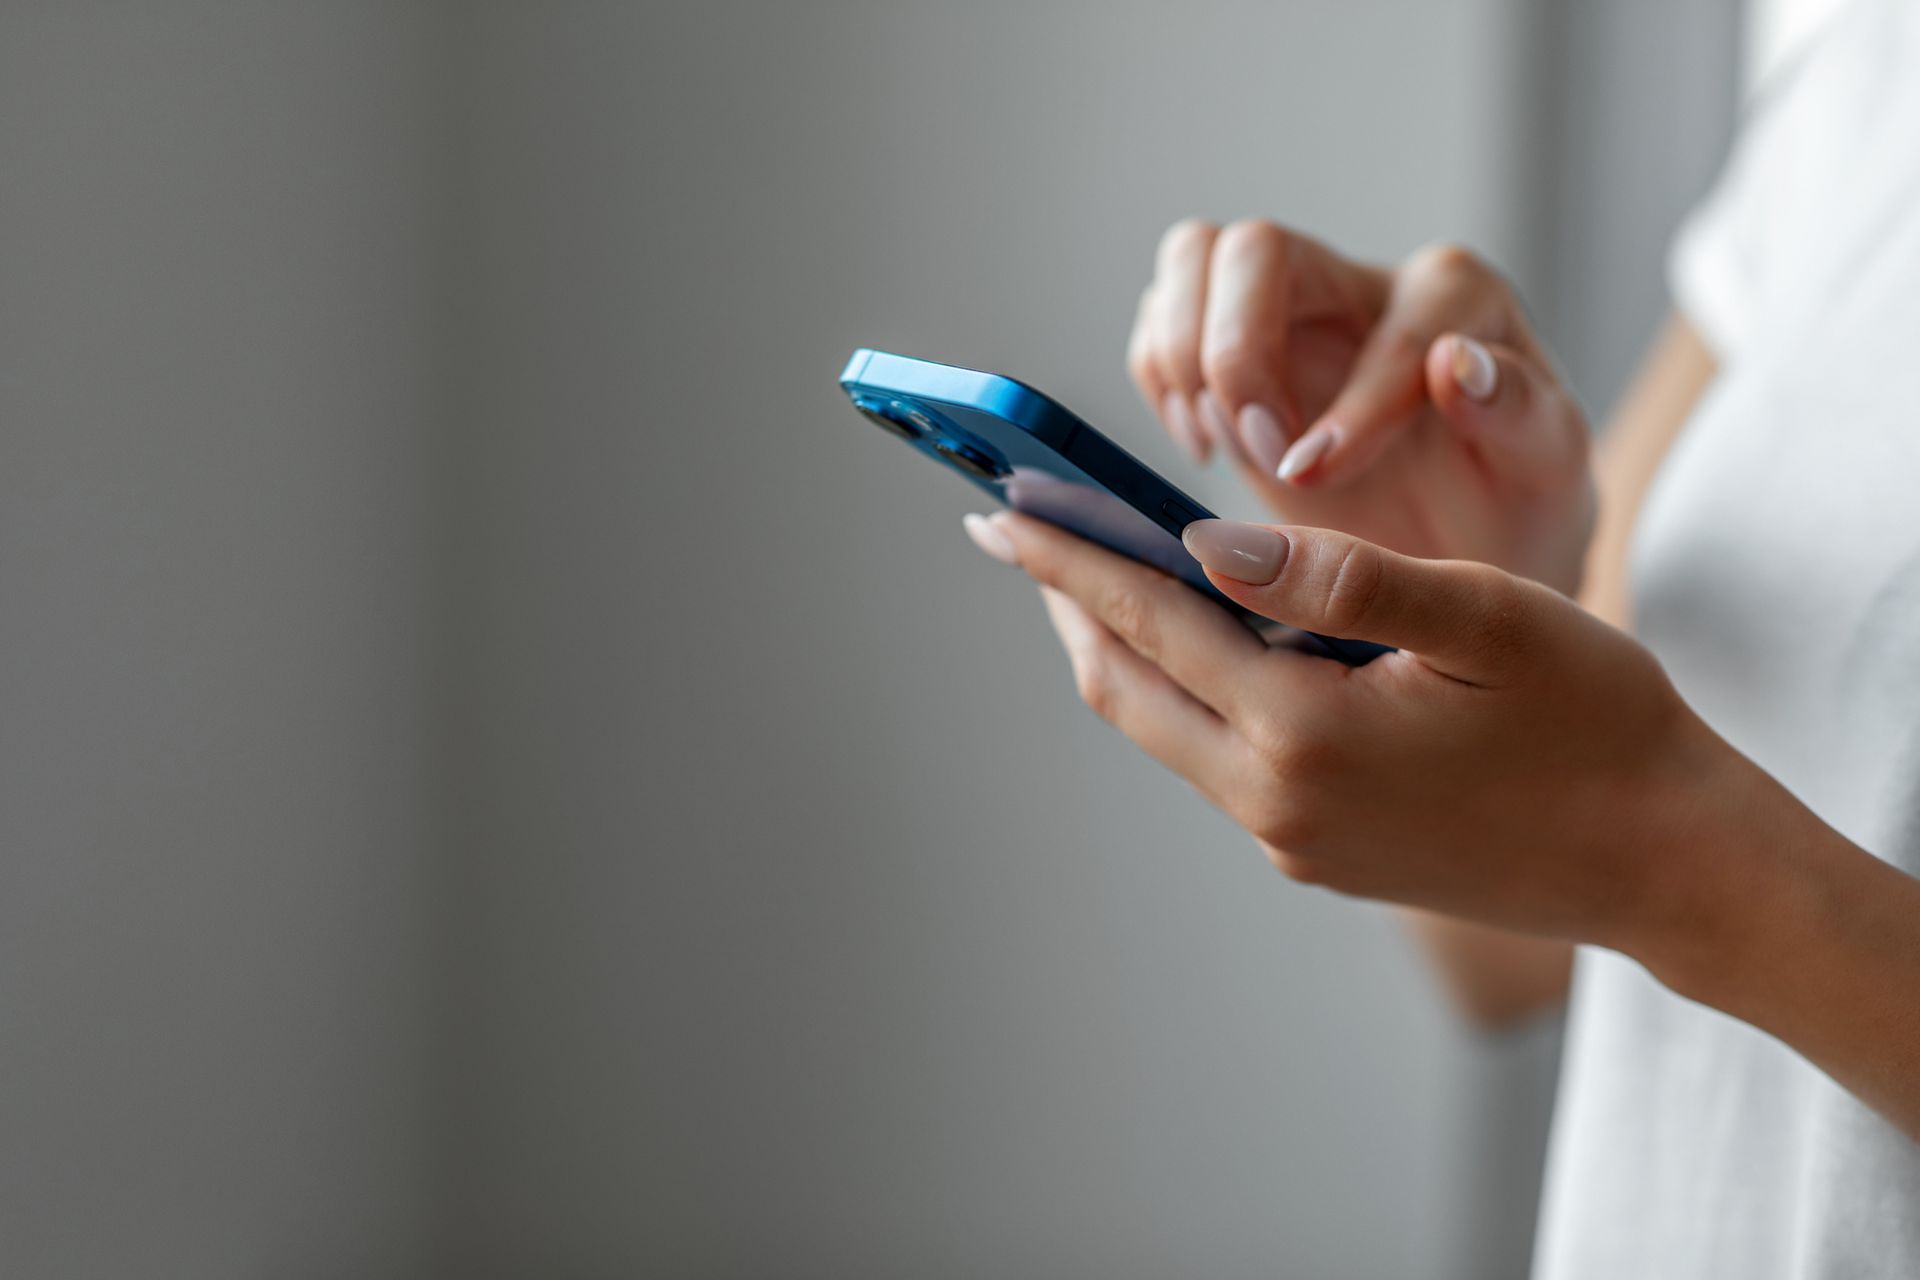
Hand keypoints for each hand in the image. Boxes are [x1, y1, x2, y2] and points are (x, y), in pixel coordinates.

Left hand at [965, 508, 1743, 959]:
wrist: (1672, 867)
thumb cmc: (1603, 728)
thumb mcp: (1489, 619)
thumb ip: (1340, 576)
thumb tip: (1205, 541)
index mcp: (1307, 737)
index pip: (1151, 624)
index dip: (1069, 559)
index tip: (998, 509)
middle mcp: (1277, 804)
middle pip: (1127, 690)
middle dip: (1070, 604)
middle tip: (1020, 532)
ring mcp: (1294, 843)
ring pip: (1168, 729)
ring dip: (1130, 649)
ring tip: (1103, 572)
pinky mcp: (1320, 857)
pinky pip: (1220, 761)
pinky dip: (1193, 691)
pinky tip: (1210, 641)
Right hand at [1130, 221, 1592, 592]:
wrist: (1458, 544)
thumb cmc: (1509, 502)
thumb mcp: (1546, 469)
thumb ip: (1519, 411)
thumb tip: (1455, 365)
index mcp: (1458, 300)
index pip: (1393, 320)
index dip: (1354, 403)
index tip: (1321, 480)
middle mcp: (1363, 283)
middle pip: (1257, 247)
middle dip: (1238, 356)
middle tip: (1260, 454)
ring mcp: (1287, 307)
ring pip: (1194, 258)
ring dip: (1185, 360)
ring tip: (1224, 448)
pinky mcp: (1227, 345)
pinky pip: (1158, 320)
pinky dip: (1160, 381)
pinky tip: (1206, 445)